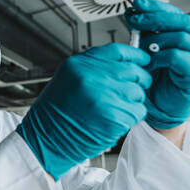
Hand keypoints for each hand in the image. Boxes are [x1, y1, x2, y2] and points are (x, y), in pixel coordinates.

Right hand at [16, 44, 151, 179]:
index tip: (143, 60)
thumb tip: (122, 62)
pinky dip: (130, 117)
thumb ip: (94, 67)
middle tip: (129, 90)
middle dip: (138, 80)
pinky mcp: (114, 117)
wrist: (46, 139)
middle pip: (133, 70)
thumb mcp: (68, 78)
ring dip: (132, 101)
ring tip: (114, 108)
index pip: (118, 51)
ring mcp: (104, 97)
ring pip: (138, 92)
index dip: (136, 55)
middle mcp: (92, 77)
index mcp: (79, 65)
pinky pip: (137, 112)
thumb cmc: (55, 112)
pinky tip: (113, 119)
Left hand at [125, 0, 189, 129]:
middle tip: (134, 19)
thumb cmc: (155, 79)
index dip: (156, 6)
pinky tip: (148, 63)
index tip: (136, 4)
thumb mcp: (147, 50)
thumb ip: (145, 33)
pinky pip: (178, 57)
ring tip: (140, 49)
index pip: (175, 13)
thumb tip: (133, 13)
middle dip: (154, 17)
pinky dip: (159, 57)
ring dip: (154, 41)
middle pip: (182, 21)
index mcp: (185, 36)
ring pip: (180, 37)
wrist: (160, 108)